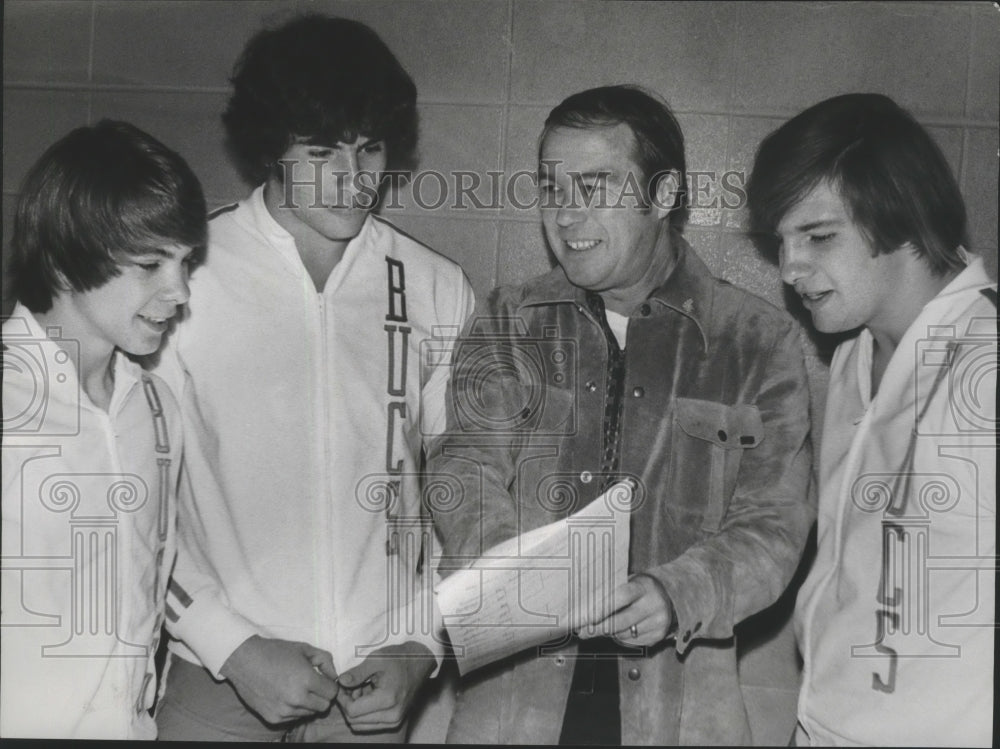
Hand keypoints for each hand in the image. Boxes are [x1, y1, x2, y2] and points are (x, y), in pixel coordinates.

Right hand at [219, 635, 338, 724]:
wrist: (244, 660)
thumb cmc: (275, 651)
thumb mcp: (304, 648)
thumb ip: (325, 660)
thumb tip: (335, 676)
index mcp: (306, 680)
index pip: (332, 692)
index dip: (330, 684)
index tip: (323, 679)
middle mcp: (296, 699)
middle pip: (324, 706)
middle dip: (322, 695)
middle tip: (312, 685)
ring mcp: (284, 711)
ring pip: (310, 713)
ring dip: (308, 703)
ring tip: (297, 688)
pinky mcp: (273, 718)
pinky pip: (294, 718)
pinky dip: (294, 709)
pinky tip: (286, 695)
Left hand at [335, 641, 434, 730]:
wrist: (420, 662)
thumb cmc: (399, 658)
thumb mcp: (376, 658)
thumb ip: (357, 673)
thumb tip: (340, 682)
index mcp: (388, 699)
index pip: (353, 711)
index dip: (342, 699)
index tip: (341, 686)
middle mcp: (392, 715)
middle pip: (354, 721)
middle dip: (347, 704)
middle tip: (348, 687)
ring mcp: (395, 721)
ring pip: (360, 725)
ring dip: (354, 710)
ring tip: (358, 690)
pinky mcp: (395, 722)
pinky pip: (370, 724)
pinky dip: (363, 713)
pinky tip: (367, 695)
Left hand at [578, 573, 674, 647]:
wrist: (669, 596)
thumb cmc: (641, 588)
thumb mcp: (629, 582)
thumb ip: (612, 592)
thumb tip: (585, 607)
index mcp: (644, 586)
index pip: (621, 597)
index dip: (602, 608)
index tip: (585, 617)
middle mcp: (653, 605)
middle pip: (621, 621)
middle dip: (598, 627)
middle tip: (582, 631)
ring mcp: (658, 622)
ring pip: (623, 634)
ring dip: (607, 633)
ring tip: (596, 629)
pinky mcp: (658, 636)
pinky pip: (631, 642)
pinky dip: (620, 637)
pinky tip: (615, 631)